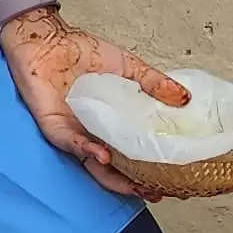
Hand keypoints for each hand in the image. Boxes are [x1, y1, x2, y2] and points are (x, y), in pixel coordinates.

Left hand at [0, 12, 192, 199]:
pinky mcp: (54, 127)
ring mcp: (74, 133)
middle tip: (156, 192)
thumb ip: (154, 83)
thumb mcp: (128, 67)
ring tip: (135, 186)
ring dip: (113, 177)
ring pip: (93, 165)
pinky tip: (103, 156)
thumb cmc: (82, 51)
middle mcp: (93, 133)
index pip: (132, 153)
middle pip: (114, 169)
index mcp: (111, 123)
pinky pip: (71, 144)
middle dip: (134, 184)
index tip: (172, 179)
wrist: (48, 39)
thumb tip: (185, 99)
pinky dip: (87, 150)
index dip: (149, 167)